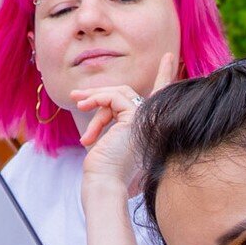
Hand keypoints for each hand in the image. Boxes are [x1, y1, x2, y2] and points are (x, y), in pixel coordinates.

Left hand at [74, 52, 176, 190]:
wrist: (106, 187)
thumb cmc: (106, 176)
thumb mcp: (110, 149)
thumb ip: (113, 133)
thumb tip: (95, 136)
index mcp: (151, 132)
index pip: (160, 99)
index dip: (164, 76)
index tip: (168, 57)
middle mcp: (154, 124)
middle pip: (128, 94)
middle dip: (101, 94)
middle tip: (76, 96)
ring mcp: (147, 120)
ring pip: (120, 93)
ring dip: (95, 98)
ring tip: (77, 104)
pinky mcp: (136, 117)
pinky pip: (114, 96)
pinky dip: (97, 99)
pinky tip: (84, 107)